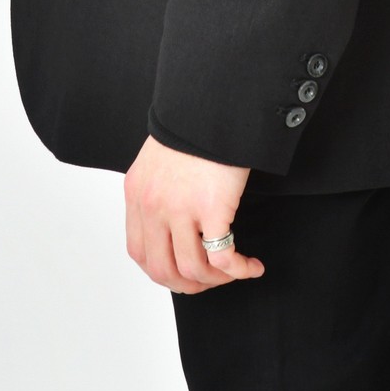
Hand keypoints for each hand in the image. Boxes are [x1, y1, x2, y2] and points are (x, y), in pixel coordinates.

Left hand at [124, 135, 266, 292]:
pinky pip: (223, 258)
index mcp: (137, 194)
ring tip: (235, 271)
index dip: (162, 271)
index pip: (139, 252)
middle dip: (189, 285)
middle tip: (210, 281)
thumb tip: (169, 224)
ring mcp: (180, 209)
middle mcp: (153, 206)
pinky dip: (239, 271)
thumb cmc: (193, 129)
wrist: (213, 105)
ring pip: (193, 270)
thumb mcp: (158, 160)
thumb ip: (156, 191)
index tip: (183, 272)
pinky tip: (252, 267)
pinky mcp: (212, 209)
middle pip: (163, 270)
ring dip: (217, 279)